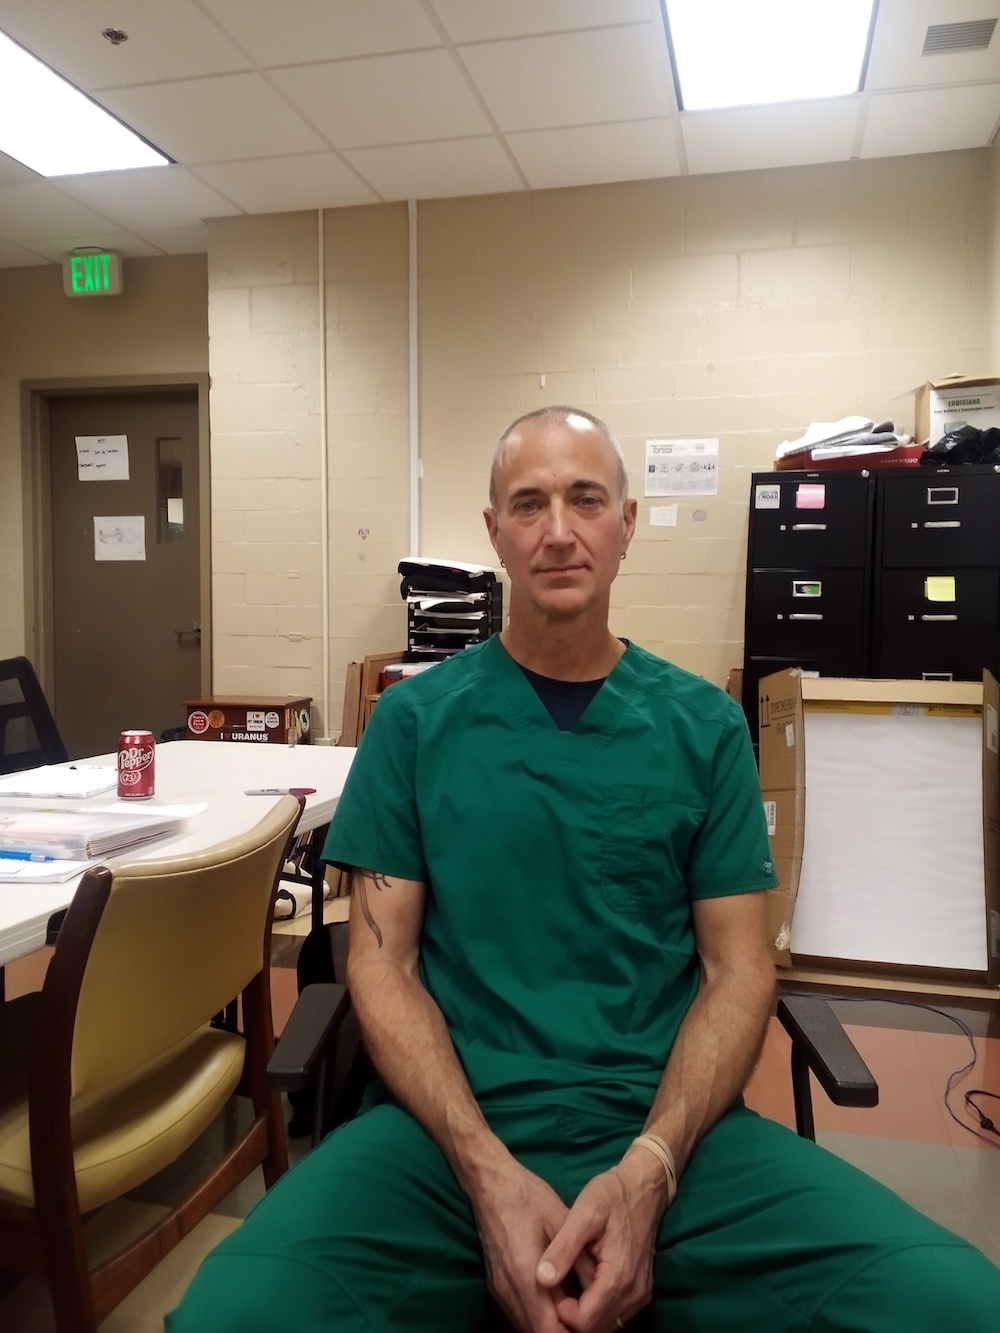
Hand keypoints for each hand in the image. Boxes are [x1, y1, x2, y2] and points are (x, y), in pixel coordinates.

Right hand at [469, 1155, 594, 1332]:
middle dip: (564, 1331)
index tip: (592, 1319)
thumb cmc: (528, 1197)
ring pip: (525, 1328)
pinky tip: (556, 1301)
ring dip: (550, 1326)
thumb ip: (579, 1260)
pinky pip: (519, 1315)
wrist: (491, 1184)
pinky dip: (538, 1317)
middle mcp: (509, 1290)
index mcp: (525, 1274)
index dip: (572, 1331)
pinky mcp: (496, 1286)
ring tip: (576, 1310)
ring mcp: (499, 1290)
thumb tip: (600, 1289)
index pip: (548, 1330)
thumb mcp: (561, 1222)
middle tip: (587, 1315)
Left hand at [536, 1152, 667, 1332]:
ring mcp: (639, 1295)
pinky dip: (595, 1311)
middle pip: (596, 1328)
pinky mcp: (640, 1291)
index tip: (547, 1288)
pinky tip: (579, 1292)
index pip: (586, 1321)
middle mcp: (634, 1293)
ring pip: (606, 1325)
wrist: (644, 1187)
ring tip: (562, 1292)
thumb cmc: (612, 1195)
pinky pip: (615, 1314)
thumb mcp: (584, 1212)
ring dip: (582, 1317)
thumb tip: (541, 1278)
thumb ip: (564, 1247)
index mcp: (619, 1275)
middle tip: (552, 1292)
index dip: (562, 1313)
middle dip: (570, 1318)